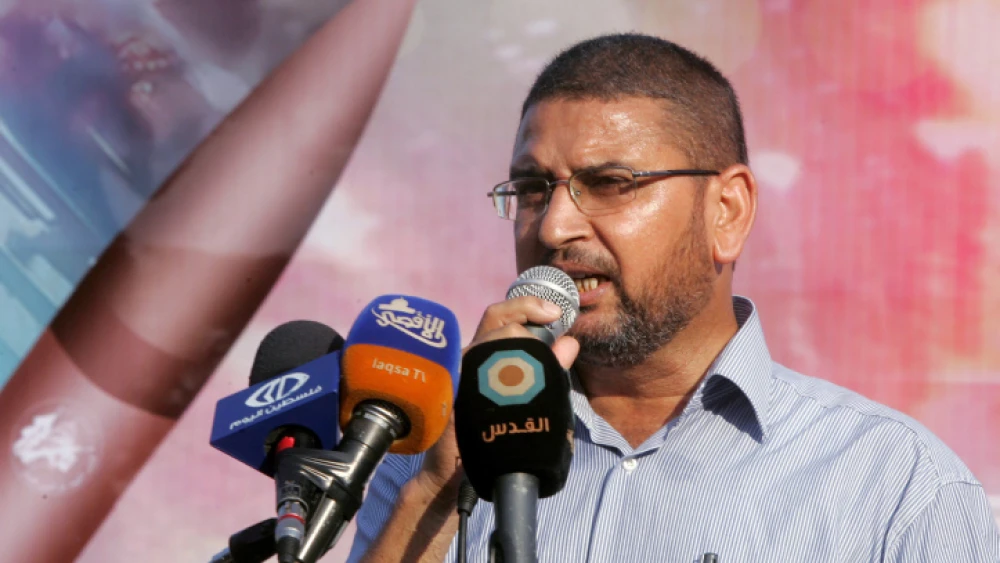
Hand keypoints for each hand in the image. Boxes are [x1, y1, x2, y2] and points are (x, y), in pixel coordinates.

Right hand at [411, 296, 579, 498]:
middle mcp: (467, 358)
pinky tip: (514, 398)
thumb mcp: (525, 398)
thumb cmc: (488, 434)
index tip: (555, 311)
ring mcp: (456, 375)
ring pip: (489, 345)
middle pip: (496, 321)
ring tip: (532, 382)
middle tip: (551, 338)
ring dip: (519, 358)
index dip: (527, 305)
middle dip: (528, 326)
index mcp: (484, 354)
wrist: (452, 474)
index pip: (501, 315)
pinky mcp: (451, 395)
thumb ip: (547, 370)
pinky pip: (475, 377)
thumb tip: (570, 343)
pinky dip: (501, 384)